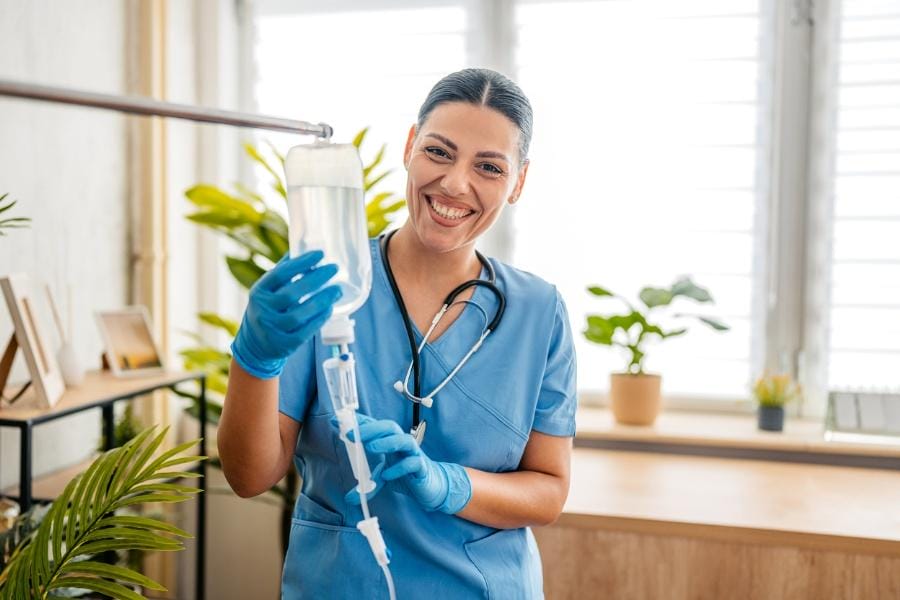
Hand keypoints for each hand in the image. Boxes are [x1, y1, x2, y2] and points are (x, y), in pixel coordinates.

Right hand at [231, 250, 341, 378]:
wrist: (255, 345)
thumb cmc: (268, 309)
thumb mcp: (267, 291)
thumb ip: (284, 273)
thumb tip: (305, 249)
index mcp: (259, 292)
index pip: (279, 274)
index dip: (300, 263)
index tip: (320, 254)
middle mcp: (263, 310)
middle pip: (291, 294)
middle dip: (316, 280)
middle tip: (334, 269)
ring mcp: (273, 329)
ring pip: (300, 314)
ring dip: (322, 300)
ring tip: (337, 290)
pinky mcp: (284, 345)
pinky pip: (305, 331)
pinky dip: (319, 319)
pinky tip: (330, 309)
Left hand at [343, 414, 471, 513]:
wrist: (431, 486)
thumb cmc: (406, 474)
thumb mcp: (382, 478)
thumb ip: (367, 486)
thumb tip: (349, 498)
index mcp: (390, 441)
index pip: (374, 427)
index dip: (357, 422)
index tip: (336, 420)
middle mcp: (401, 443)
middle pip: (389, 427)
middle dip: (371, 428)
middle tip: (352, 434)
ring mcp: (413, 454)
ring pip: (404, 440)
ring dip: (387, 441)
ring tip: (370, 447)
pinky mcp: (422, 467)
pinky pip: (413, 463)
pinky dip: (399, 468)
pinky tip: (388, 475)